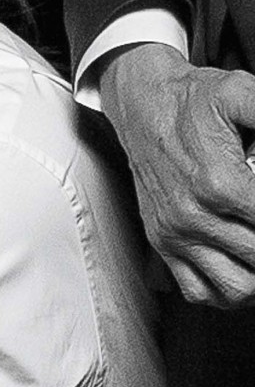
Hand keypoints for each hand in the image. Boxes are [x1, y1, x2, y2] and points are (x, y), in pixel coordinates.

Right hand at [100, 43, 254, 305]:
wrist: (142, 106)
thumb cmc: (193, 102)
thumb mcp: (241, 93)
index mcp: (219, 183)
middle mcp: (194, 217)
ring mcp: (176, 236)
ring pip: (235, 288)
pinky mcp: (163, 244)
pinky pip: (199, 291)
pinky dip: (227, 292)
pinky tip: (244, 270)